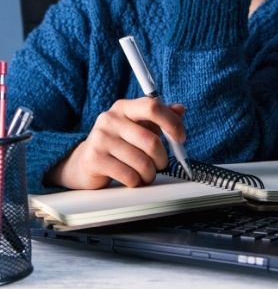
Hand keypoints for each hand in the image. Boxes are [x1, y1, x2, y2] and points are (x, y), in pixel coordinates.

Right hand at [45, 98, 185, 189]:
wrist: (85, 161)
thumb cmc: (118, 143)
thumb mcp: (139, 126)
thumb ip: (160, 117)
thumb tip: (180, 109)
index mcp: (124, 107)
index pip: (152, 107)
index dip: (172, 123)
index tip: (180, 137)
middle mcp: (110, 119)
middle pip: (151, 141)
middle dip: (162, 159)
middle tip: (161, 164)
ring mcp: (101, 139)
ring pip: (142, 162)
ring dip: (150, 174)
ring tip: (146, 174)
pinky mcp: (95, 159)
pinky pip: (129, 176)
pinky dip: (137, 181)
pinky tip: (133, 179)